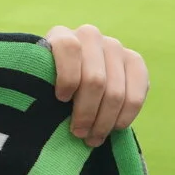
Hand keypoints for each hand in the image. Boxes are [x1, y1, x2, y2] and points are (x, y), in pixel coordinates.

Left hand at [43, 23, 147, 147]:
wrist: (71, 86)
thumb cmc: (47, 90)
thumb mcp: (37, 85)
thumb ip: (38, 88)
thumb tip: (38, 108)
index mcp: (61, 35)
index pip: (69, 48)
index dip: (67, 77)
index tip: (61, 100)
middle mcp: (90, 36)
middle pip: (95, 79)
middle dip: (87, 113)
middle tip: (78, 134)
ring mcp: (114, 47)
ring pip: (116, 91)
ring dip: (105, 120)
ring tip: (93, 138)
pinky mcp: (134, 61)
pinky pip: (137, 93)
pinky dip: (126, 115)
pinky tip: (115, 128)